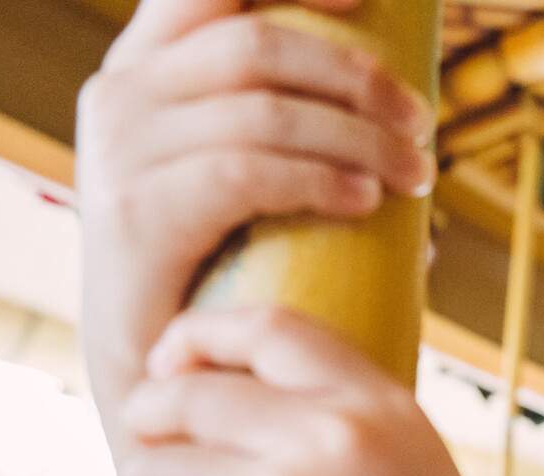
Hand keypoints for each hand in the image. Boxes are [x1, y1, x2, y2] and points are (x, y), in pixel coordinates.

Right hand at [77, 0, 434, 453]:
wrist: (149, 370)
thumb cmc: (219, 271)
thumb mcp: (246, 177)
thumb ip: (294, 131)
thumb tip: (409, 127)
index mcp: (144, 67)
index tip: (368, 0)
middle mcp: (121, 93)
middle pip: (257, 45)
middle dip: (356, 77)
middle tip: (422, 125)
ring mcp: (121, 149)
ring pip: (263, 108)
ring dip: (358, 136)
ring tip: (415, 175)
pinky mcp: (137, 211)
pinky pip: (246, 171)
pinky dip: (319, 180)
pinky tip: (366, 200)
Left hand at [119, 306, 539, 475]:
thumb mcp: (421, 464)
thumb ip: (354, 423)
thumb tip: (262, 399)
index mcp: (380, 404)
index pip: (268, 327)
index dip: (200, 335)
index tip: (173, 361)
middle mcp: (332, 434)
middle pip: (191, 393)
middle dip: (150, 412)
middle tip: (144, 436)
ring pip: (160, 464)